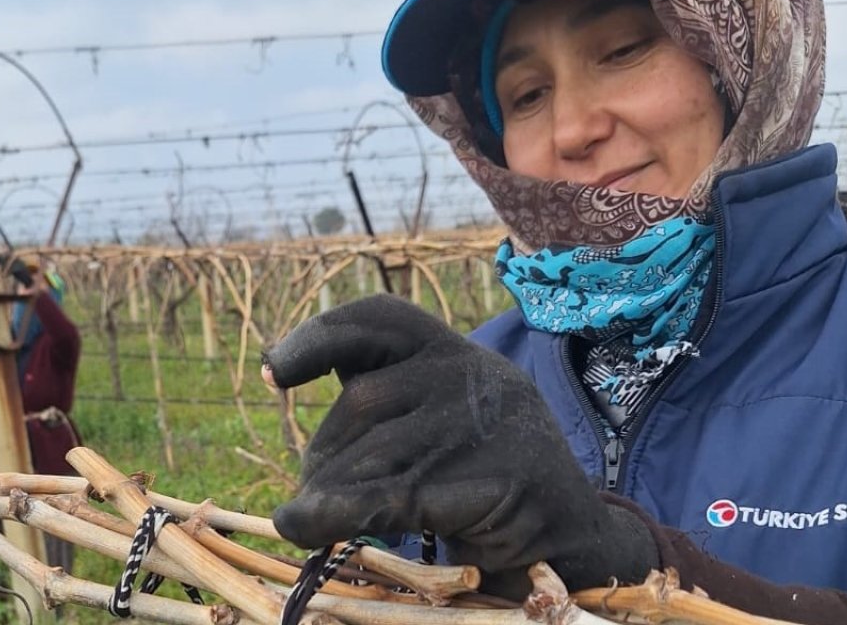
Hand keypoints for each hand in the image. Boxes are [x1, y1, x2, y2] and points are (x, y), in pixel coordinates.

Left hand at [263, 295, 655, 597]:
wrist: (570, 529)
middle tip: (310, 488)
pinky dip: (332, 514)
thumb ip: (383, 399)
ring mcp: (482, 426)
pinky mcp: (490, 481)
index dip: (320, 336)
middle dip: (323, 452)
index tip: (275, 371)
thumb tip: (288, 399)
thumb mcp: (441, 416)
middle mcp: (468, 375)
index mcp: (453, 351)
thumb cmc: (486, 470)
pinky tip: (301, 524)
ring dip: (326, 491)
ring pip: (370, 454)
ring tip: (309, 516)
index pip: (381, 318)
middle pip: (362, 401)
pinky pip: (388, 497)